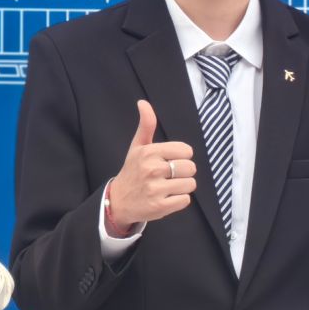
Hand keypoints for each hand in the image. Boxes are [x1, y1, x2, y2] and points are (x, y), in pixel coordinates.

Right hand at [103, 101, 194, 233]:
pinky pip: (185, 200)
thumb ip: (146, 125)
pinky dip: (179, 200)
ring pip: (190, 184)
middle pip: (190, 168)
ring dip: (183, 187)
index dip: (182, 156)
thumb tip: (143, 102)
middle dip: (184, 172)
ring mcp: (156, 189)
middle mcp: (152, 169)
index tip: (170, 160)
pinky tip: (167, 198)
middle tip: (170, 176)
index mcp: (148, 152)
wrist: (118, 201)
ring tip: (168, 187)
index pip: (186, 150)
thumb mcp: (137, 147)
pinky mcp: (160, 207)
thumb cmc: (132, 171)